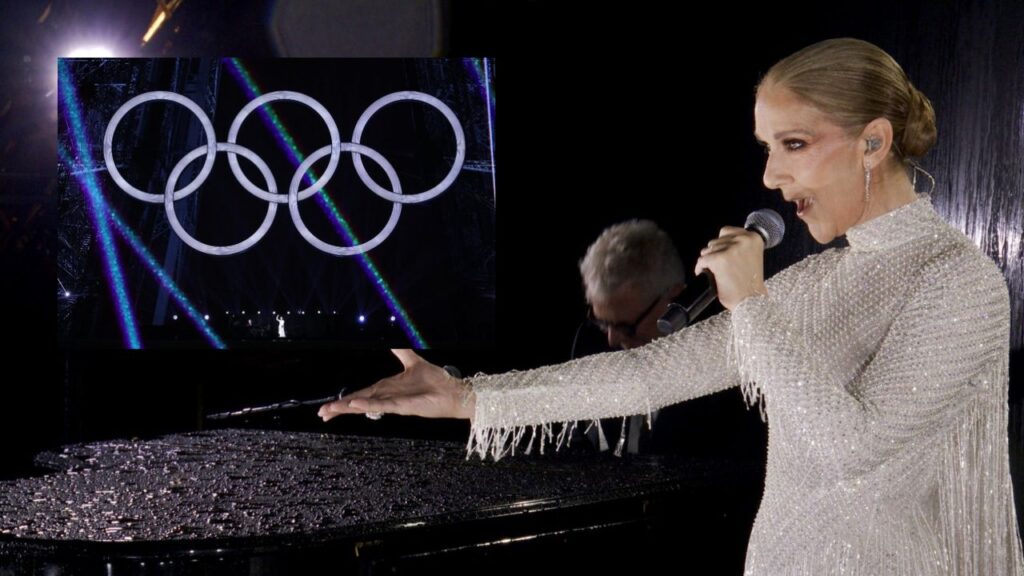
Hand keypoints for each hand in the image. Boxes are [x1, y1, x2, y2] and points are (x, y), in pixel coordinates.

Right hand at [317, 349, 474, 421]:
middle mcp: (387, 396)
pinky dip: (368, 405)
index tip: (329, 407)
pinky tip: (355, 405)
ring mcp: (393, 402)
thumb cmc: (435, 381)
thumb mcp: (413, 361)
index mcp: (387, 388)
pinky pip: (382, 405)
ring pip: (365, 406)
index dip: (344, 400)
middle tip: (321, 414)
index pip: (361, 394)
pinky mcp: (402, 406)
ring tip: (330, 411)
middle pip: (358, 402)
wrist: (452, 392)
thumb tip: (391, 339)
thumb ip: (401, 351)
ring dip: (348, 408)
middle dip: (339, 408)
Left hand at [693, 226, 767, 309]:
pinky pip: (702, 261)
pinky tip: (704, 275)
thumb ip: (739, 247)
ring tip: (714, 272)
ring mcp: (731, 249)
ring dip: (708, 261)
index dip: (721, 244)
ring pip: (707, 250)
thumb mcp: (751, 257)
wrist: (751, 300)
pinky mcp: (719, 259)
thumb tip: (719, 243)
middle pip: (715, 241)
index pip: (726, 231)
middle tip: (719, 267)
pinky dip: (700, 268)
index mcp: (753, 238)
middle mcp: (743, 240)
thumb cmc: (750, 284)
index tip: (721, 253)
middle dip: (714, 253)